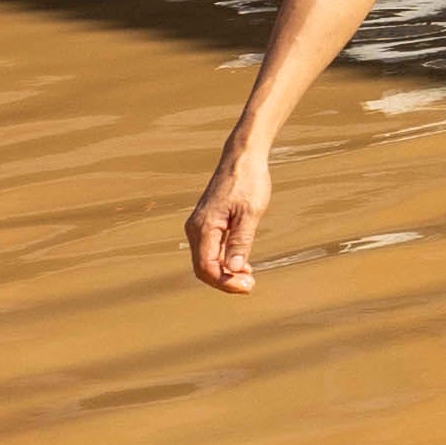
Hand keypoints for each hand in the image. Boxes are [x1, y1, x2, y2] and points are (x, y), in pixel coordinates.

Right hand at [183, 139, 275, 295]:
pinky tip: (242, 264)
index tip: (247, 287)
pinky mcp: (207, 224)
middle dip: (225, 281)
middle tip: (250, 286)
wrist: (242, 157)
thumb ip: (240, 242)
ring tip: (248, 278)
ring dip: (225, 273)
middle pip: (203, 268)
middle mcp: (196, 229)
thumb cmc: (248, 181)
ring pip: (206, 261)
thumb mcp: (250, 213)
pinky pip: (210, 250)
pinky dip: (224, 261)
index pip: (206, 267)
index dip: (225, 282)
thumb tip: (233, 269)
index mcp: (203, 227)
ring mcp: (199, 226)